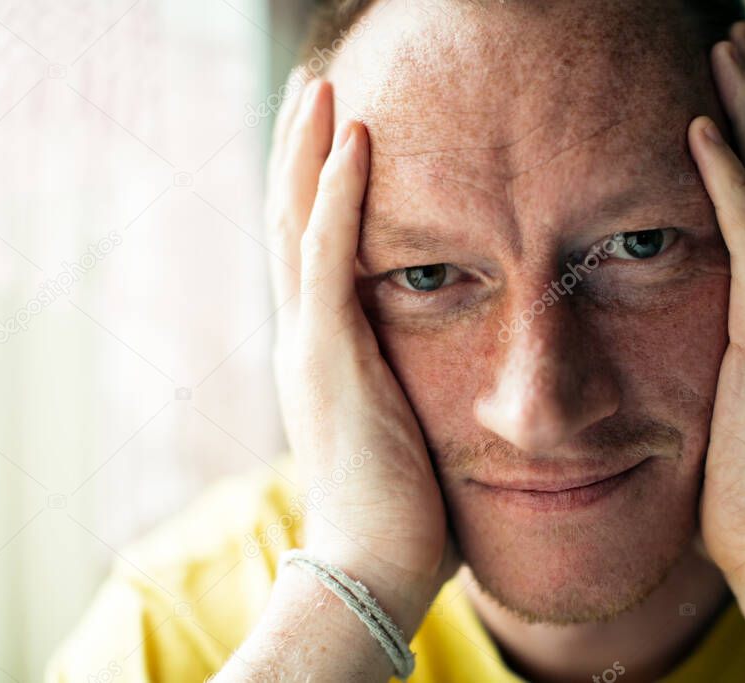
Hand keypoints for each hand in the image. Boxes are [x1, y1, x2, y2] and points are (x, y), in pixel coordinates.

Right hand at [266, 76, 456, 617]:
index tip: (339, 130)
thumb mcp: (405, 421)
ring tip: (322, 85)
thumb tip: (453, 364)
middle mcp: (304, 335)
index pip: (313, 246)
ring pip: (296, 222)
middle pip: (292, 218)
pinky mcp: (326, 357)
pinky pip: (326, 256)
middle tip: (314, 86)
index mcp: (324, 348)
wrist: (376, 566)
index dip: (319, 185)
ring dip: (310, 149)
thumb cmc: (405, 504)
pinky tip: (355, 137)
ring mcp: (308, 343)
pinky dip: (337, 194)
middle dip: (301, 149)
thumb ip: (410, 379)